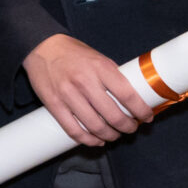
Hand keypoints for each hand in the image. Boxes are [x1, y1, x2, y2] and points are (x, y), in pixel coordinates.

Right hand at [24, 32, 148, 143]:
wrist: (41, 46)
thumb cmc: (73, 53)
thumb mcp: (98, 58)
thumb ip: (113, 77)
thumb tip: (131, 99)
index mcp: (100, 68)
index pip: (128, 96)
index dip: (141, 111)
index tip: (146, 117)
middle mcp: (85, 82)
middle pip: (113, 116)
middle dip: (127, 127)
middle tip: (131, 127)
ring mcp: (67, 94)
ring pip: (95, 126)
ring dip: (110, 136)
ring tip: (114, 135)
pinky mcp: (53, 104)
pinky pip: (73, 130)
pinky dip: (88, 140)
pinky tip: (96, 140)